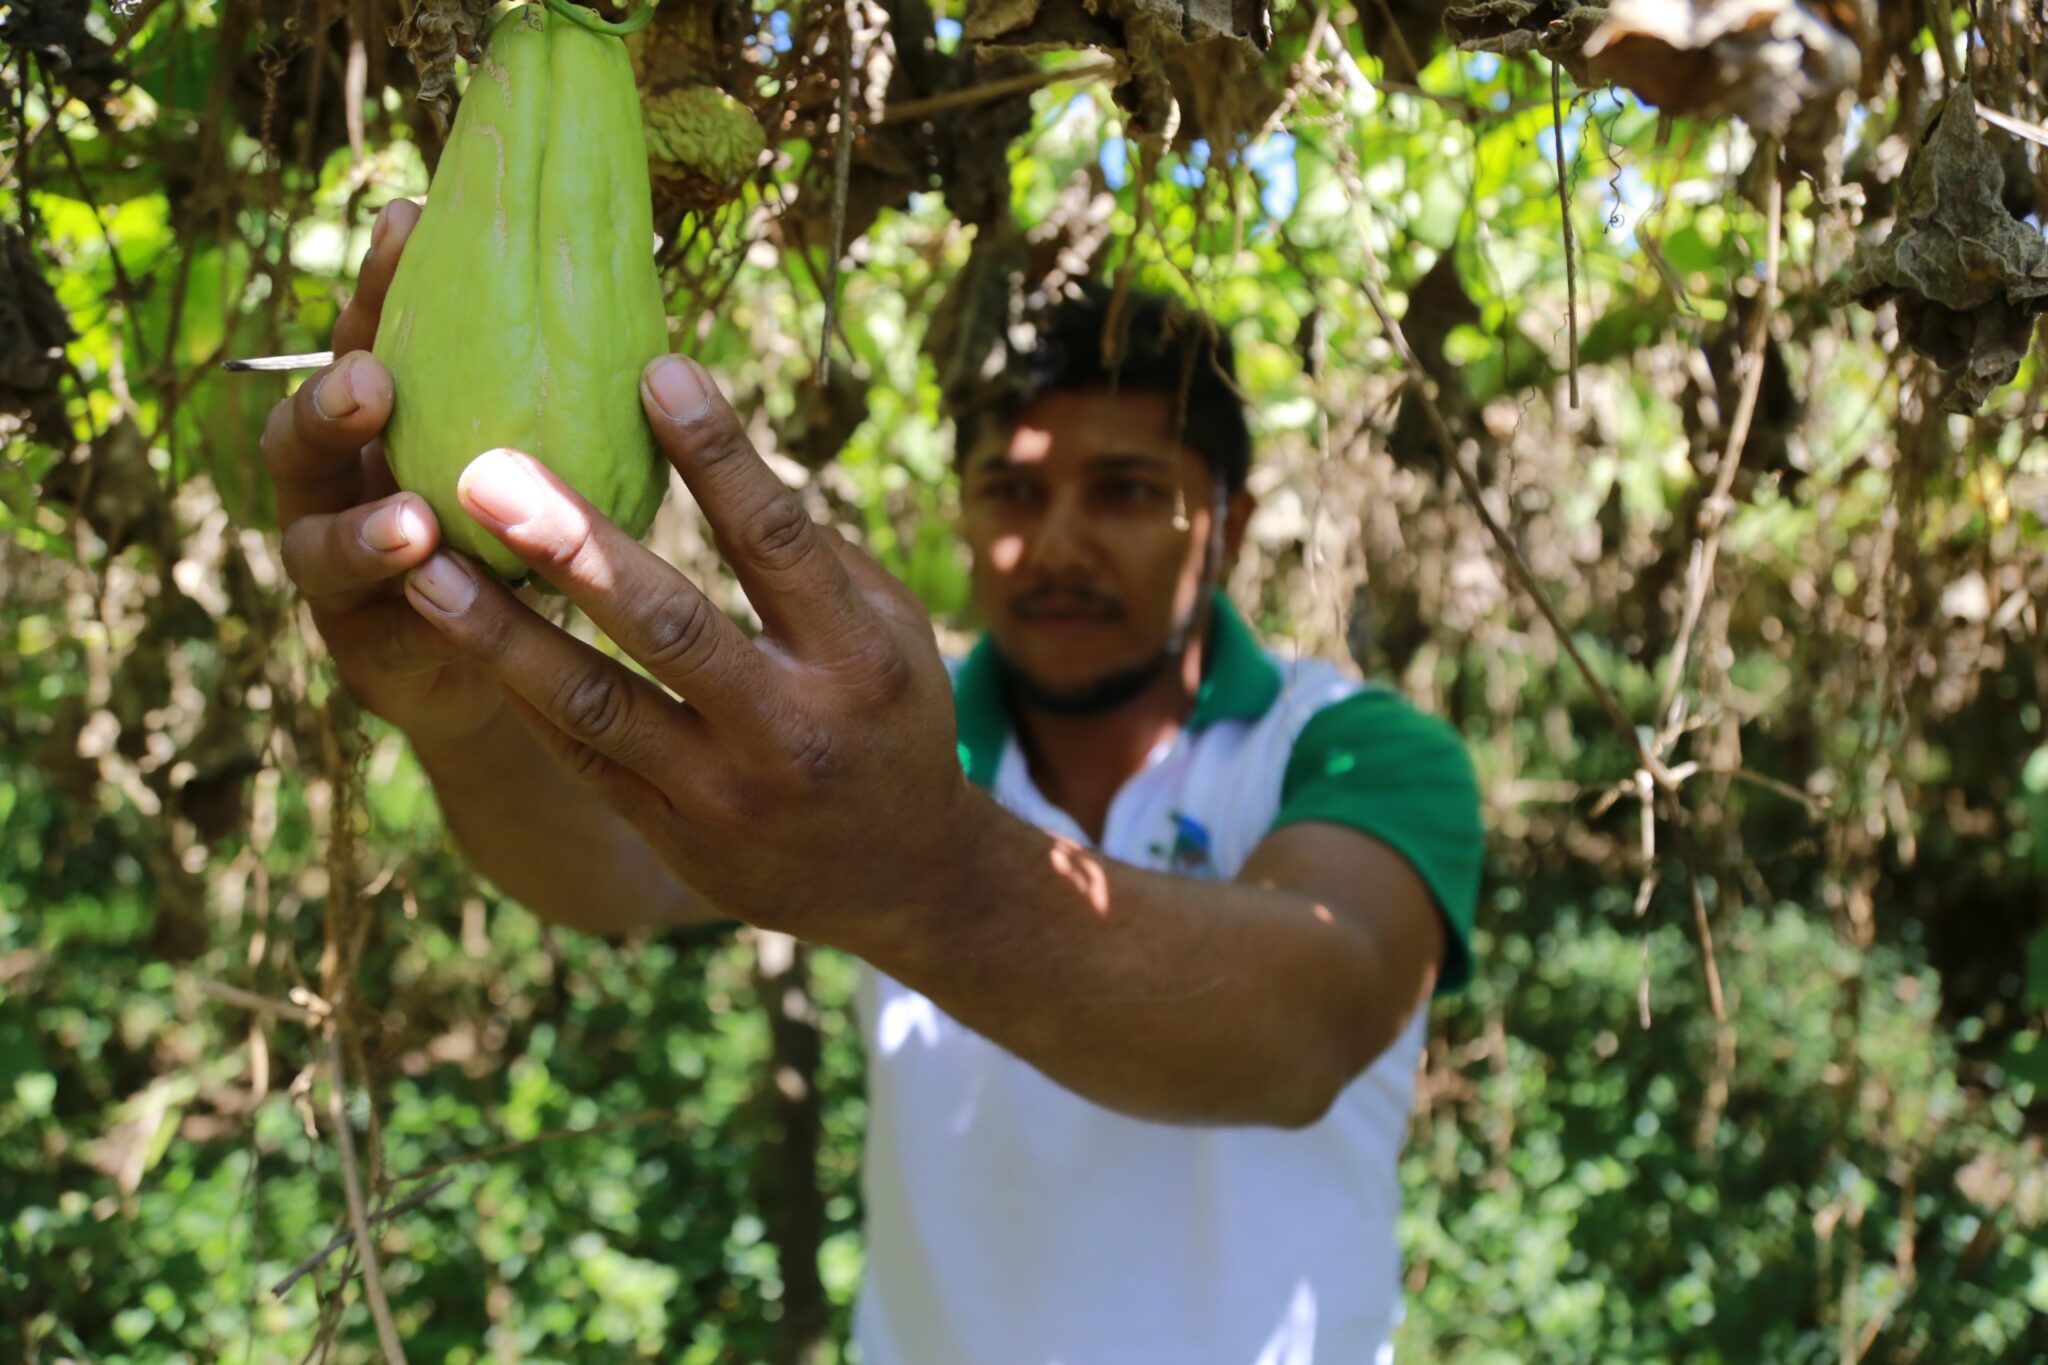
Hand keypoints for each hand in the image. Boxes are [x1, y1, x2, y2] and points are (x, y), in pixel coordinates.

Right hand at [259, 199, 510, 742]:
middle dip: (329, 407)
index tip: (408, 221)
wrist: (508, 669)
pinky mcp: (368, 652)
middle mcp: (338, 489)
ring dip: (363, 534)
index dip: (378, 284)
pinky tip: (444, 608)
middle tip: (371, 383)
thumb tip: (624, 275)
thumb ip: (547, 386)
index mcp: (378, 424)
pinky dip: (412, 619)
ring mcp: (340, 575)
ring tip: (410, 523)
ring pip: (322, 548)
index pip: (366, 340)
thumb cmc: (523, 534)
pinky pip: (380, 633)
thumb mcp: (534, 453)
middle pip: (303, 438)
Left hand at [397, 356, 980, 943]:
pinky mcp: (672, 832)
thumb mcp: (896, 631)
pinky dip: (519, 690)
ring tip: (421, 563)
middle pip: (671, 624)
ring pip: (596, 703)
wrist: (901, 881)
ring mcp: (723, 792)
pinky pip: (580, 755)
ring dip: (502, 631)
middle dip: (574, 544)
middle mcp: (789, 728)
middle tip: (486, 468)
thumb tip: (715, 453)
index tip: (656, 369)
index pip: (780, 543)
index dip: (720, 456)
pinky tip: (456, 629)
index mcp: (858, 660)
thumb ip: (817, 558)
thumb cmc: (894, 720)